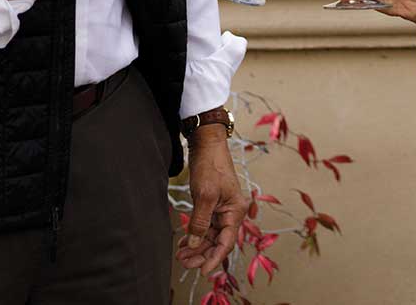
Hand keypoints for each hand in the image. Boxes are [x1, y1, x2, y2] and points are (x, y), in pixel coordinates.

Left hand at [177, 131, 245, 273]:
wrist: (207, 144)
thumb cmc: (210, 166)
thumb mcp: (205, 195)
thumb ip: (200, 221)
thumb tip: (194, 243)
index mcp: (235, 211)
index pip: (226, 242)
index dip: (215, 259)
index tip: (202, 271)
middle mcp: (230, 212)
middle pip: (217, 241)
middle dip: (202, 254)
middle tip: (184, 263)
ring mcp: (221, 209)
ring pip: (209, 235)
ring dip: (196, 246)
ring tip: (180, 255)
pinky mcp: (211, 205)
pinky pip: (204, 226)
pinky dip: (194, 235)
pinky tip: (183, 242)